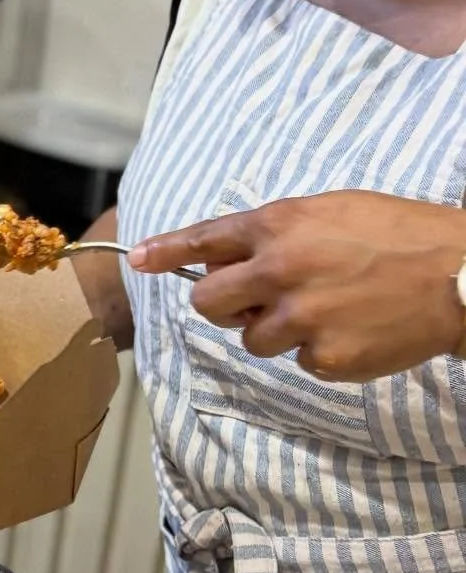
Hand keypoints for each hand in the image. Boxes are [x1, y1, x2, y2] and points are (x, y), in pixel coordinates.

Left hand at [129, 191, 465, 380]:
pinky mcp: (324, 357)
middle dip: (221, 304)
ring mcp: (300, 318)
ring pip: (251, 339)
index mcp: (279, 226)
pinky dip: (316, 351)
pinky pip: (296, 361)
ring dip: (274, 330)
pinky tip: (349, 329)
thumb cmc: (397, 235)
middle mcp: (280, 271)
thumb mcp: (331, 211)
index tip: (139, 260)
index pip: (205, 240)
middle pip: (208, 302)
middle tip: (250, 300)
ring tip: (323, 309)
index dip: (166, 252)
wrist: (458, 276)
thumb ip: (275, 231)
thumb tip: (228, 253)